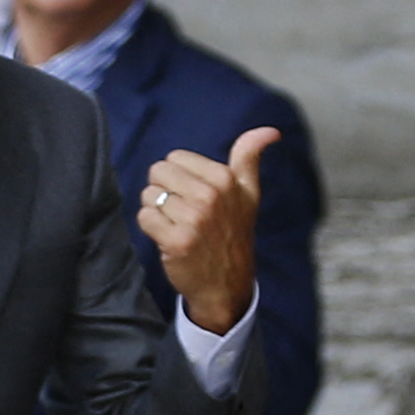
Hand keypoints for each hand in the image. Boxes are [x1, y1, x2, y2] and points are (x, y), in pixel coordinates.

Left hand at [136, 127, 280, 334]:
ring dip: (156, 210)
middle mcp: (210, 196)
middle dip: (164, 190)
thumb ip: (249, 158)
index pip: (175, 158)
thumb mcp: (248, 194)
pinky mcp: (175, 240)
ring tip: (175, 224)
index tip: (193, 195)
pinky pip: (144, 217)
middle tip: (180, 211)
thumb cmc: (233, 234)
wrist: (226, 283)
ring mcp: (193, 219)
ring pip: (149, 195)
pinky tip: (167, 237)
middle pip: (158, 172)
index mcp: (225, 179)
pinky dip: (150, 227)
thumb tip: (270, 131)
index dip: (178, 176)